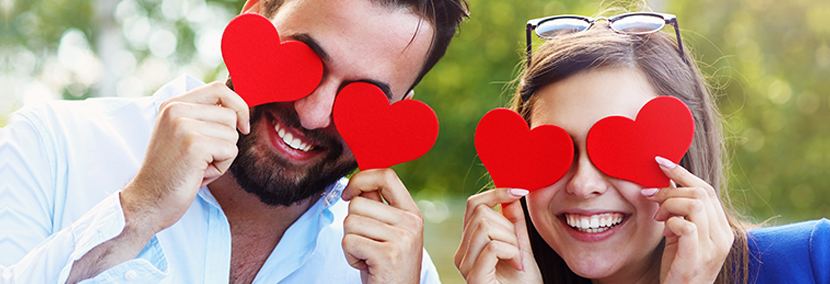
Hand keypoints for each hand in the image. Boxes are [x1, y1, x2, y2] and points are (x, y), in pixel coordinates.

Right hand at [121, 81, 249, 237]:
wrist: (147, 201)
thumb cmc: (172, 172)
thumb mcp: (183, 135)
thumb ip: (204, 117)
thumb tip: (239, 107)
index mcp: (172, 104)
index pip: (219, 89)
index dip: (238, 105)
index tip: (242, 126)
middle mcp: (176, 110)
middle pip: (231, 115)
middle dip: (227, 140)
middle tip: (202, 158)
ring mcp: (183, 126)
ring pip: (232, 134)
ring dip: (223, 156)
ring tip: (198, 166)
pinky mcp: (194, 145)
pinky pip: (230, 151)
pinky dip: (221, 167)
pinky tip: (199, 174)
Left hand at [341, 169, 423, 283]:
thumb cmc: (386, 266)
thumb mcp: (388, 233)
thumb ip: (378, 207)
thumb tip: (358, 182)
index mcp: (412, 212)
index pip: (386, 175)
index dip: (361, 179)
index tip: (348, 193)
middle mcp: (411, 222)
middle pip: (358, 203)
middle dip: (351, 224)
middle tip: (366, 244)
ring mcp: (402, 239)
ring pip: (350, 221)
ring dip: (350, 242)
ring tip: (367, 255)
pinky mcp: (388, 255)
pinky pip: (349, 241)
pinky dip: (350, 256)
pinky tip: (366, 265)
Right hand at [454, 188, 542, 283]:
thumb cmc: (523, 283)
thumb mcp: (520, 245)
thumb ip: (514, 222)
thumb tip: (511, 193)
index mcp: (469, 243)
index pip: (473, 204)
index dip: (496, 192)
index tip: (520, 191)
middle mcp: (461, 253)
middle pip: (481, 213)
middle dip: (509, 225)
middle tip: (519, 248)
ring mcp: (465, 266)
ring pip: (486, 227)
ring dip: (512, 240)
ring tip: (518, 259)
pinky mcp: (474, 277)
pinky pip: (492, 247)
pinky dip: (512, 252)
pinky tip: (517, 265)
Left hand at [644, 157, 733, 282]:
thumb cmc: (676, 266)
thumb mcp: (678, 233)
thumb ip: (678, 210)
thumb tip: (666, 180)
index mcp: (722, 228)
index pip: (707, 189)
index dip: (682, 172)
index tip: (659, 162)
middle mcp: (723, 236)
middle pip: (701, 193)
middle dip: (670, 190)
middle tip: (650, 197)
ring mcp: (713, 248)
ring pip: (694, 205)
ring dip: (669, 205)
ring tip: (658, 218)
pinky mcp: (698, 258)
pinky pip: (686, 226)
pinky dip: (671, 223)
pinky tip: (664, 232)